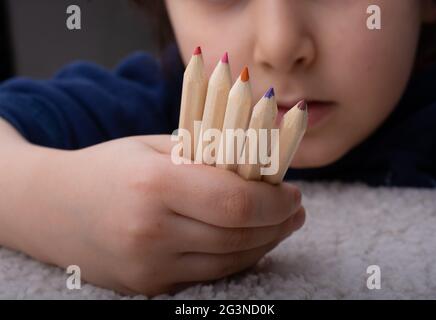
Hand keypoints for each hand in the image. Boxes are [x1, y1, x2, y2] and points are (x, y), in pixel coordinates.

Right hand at [24, 135, 305, 296]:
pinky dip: (237, 258)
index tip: (294, 192)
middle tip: (296, 209)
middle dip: (279, 223)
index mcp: (153, 186)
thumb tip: (260, 167)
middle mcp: (151, 232)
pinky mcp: (148, 286)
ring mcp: (149, 266)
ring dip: (264, 242)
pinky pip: (210, 275)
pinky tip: (249, 240)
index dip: (275, 201)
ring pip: (230, 261)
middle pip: (240, 236)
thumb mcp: (154, 147)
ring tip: (280, 223)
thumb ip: (207, 158)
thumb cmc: (107, 167)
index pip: (236, 202)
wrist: (50, 207)